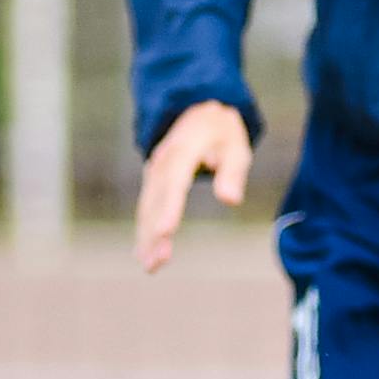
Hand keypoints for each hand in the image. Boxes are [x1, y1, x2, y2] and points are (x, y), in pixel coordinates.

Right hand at [134, 100, 252, 274]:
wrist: (197, 111)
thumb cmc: (222, 133)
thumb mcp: (236, 145)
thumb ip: (233, 171)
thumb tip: (230, 199)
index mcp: (184, 149)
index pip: (175, 182)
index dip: (170, 207)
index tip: (166, 232)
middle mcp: (163, 162)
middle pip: (156, 200)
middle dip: (154, 232)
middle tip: (157, 263)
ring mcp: (154, 172)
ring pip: (147, 208)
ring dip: (146, 237)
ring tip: (150, 267)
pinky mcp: (153, 182)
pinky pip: (145, 208)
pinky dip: (143, 230)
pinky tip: (143, 255)